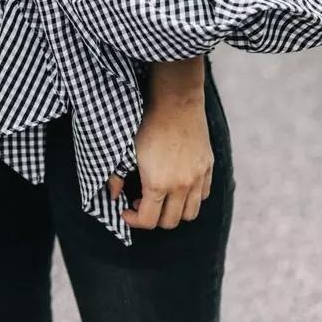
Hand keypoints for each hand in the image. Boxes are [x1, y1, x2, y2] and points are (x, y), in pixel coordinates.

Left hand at [106, 86, 213, 230]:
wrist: (174, 100)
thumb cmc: (146, 122)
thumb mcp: (126, 148)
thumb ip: (116, 175)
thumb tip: (113, 194)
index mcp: (157, 184)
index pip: (148, 221)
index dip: (133, 220)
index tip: (126, 211)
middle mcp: (181, 186)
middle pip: (170, 222)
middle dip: (153, 218)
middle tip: (141, 202)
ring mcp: (198, 177)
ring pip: (190, 213)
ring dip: (174, 211)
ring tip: (161, 196)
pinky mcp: (208, 166)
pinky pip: (203, 194)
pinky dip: (191, 197)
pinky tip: (178, 184)